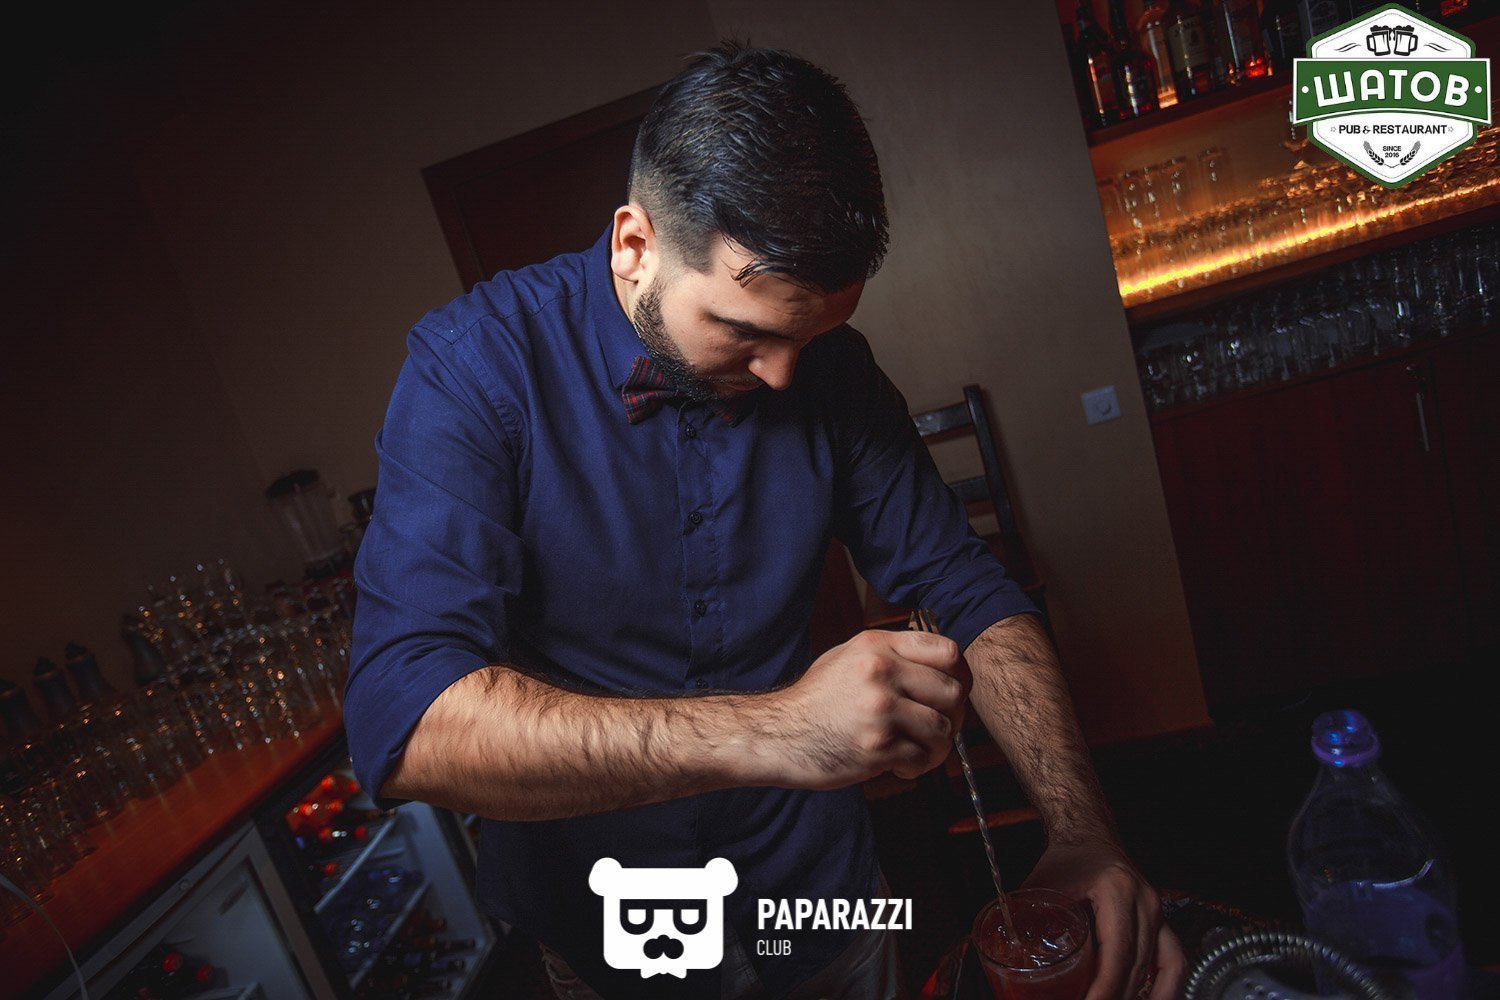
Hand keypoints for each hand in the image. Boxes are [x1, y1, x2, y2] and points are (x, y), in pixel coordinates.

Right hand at [766, 629, 970, 788]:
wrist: (777, 735)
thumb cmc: (815, 701)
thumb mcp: (848, 658)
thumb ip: (891, 654)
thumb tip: (942, 664)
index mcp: (877, 646)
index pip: (947, 651)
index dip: (959, 674)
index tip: (952, 692)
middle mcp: (880, 672)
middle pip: (952, 692)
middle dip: (952, 715)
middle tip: (937, 728)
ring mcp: (879, 709)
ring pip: (943, 728)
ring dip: (936, 746)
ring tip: (915, 750)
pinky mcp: (877, 746)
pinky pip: (922, 758)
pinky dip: (916, 766)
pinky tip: (896, 764)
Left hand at [1023, 841, 1184, 999]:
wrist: (1088, 834)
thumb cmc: (1068, 857)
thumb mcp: (1043, 883)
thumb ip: (1024, 916)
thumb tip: (1007, 950)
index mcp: (1117, 890)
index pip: (1117, 951)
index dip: (1105, 988)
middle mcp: (1145, 901)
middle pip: (1138, 965)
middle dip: (1117, 996)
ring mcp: (1157, 911)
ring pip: (1161, 965)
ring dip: (1141, 995)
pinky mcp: (1160, 921)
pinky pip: (1174, 960)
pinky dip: (1166, 986)